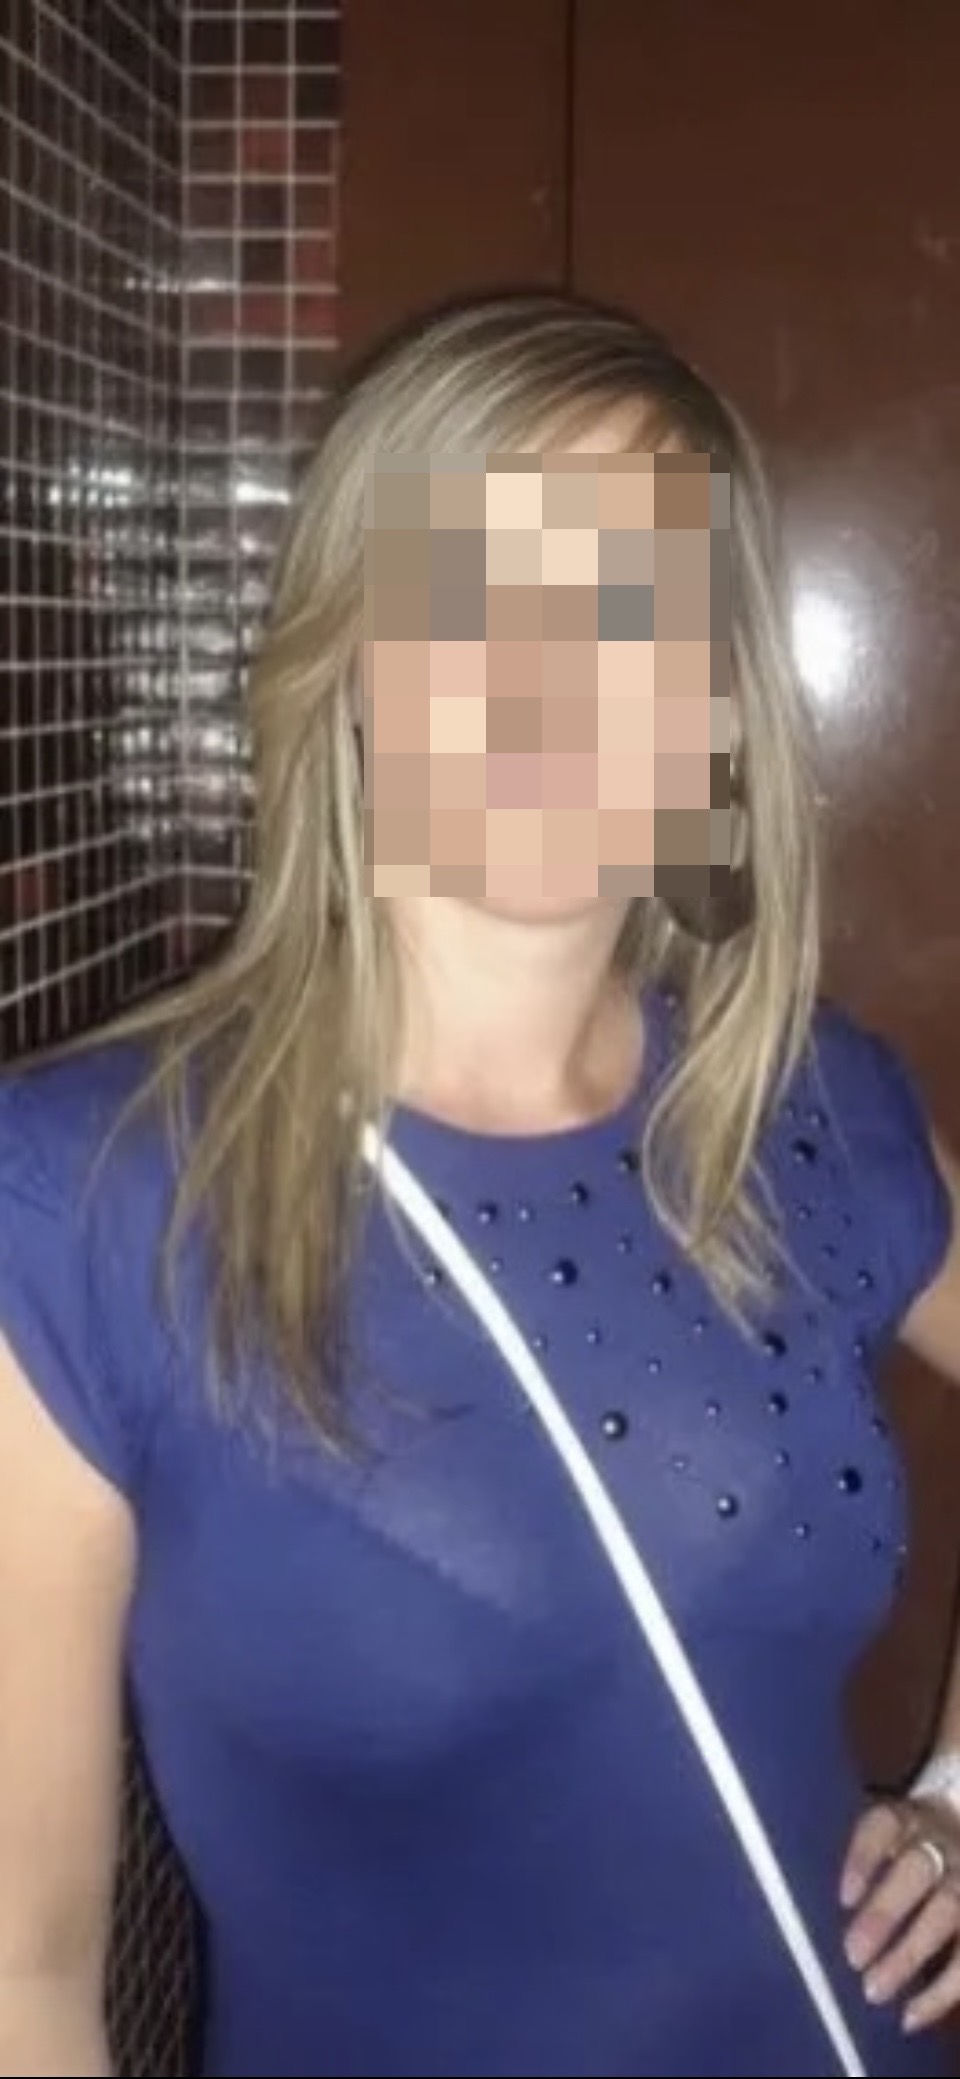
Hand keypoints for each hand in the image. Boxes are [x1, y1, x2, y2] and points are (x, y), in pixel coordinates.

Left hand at [841, 1798, 959, 2033]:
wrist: (959, 1835)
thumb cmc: (900, 1847)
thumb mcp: (880, 1838)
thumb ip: (856, 1862)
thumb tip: (800, 1904)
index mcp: (905, 1818)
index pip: (883, 1827)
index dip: (864, 1860)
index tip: (844, 1898)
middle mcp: (941, 1843)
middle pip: (917, 1871)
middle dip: (885, 1913)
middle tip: (852, 1955)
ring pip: (948, 1912)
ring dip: (910, 1956)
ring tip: (874, 1992)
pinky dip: (941, 1992)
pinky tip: (911, 2015)